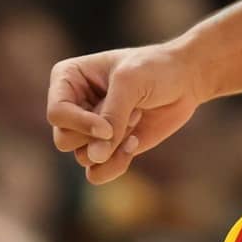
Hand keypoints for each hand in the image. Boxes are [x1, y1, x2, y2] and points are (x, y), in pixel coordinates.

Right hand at [46, 43, 207, 184]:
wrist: (184, 80)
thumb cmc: (155, 69)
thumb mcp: (131, 82)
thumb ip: (111, 117)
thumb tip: (95, 157)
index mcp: (67, 78)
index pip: (57, 113)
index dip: (80, 124)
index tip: (108, 127)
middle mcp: (72, 106)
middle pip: (64, 139)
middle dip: (99, 134)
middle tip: (130, 111)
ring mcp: (88, 130)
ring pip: (82, 157)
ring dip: (114, 144)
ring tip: (136, 117)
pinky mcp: (106, 149)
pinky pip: (96, 173)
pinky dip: (115, 164)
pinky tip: (135, 143)